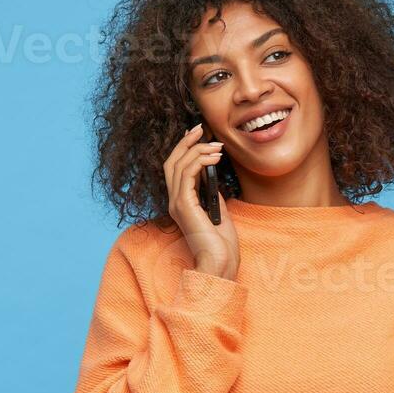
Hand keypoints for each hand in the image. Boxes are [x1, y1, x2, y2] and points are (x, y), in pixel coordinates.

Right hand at [165, 123, 238, 280]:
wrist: (219, 263)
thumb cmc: (221, 243)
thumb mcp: (218, 211)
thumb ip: (211, 194)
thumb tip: (213, 175)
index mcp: (180, 202)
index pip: (175, 168)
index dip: (183, 148)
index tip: (198, 135)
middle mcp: (173, 201)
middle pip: (172, 162)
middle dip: (186, 142)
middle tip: (201, 129)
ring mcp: (176, 203)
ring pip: (178, 165)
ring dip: (198, 150)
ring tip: (217, 146)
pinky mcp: (184, 206)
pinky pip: (187, 175)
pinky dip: (200, 162)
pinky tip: (215, 158)